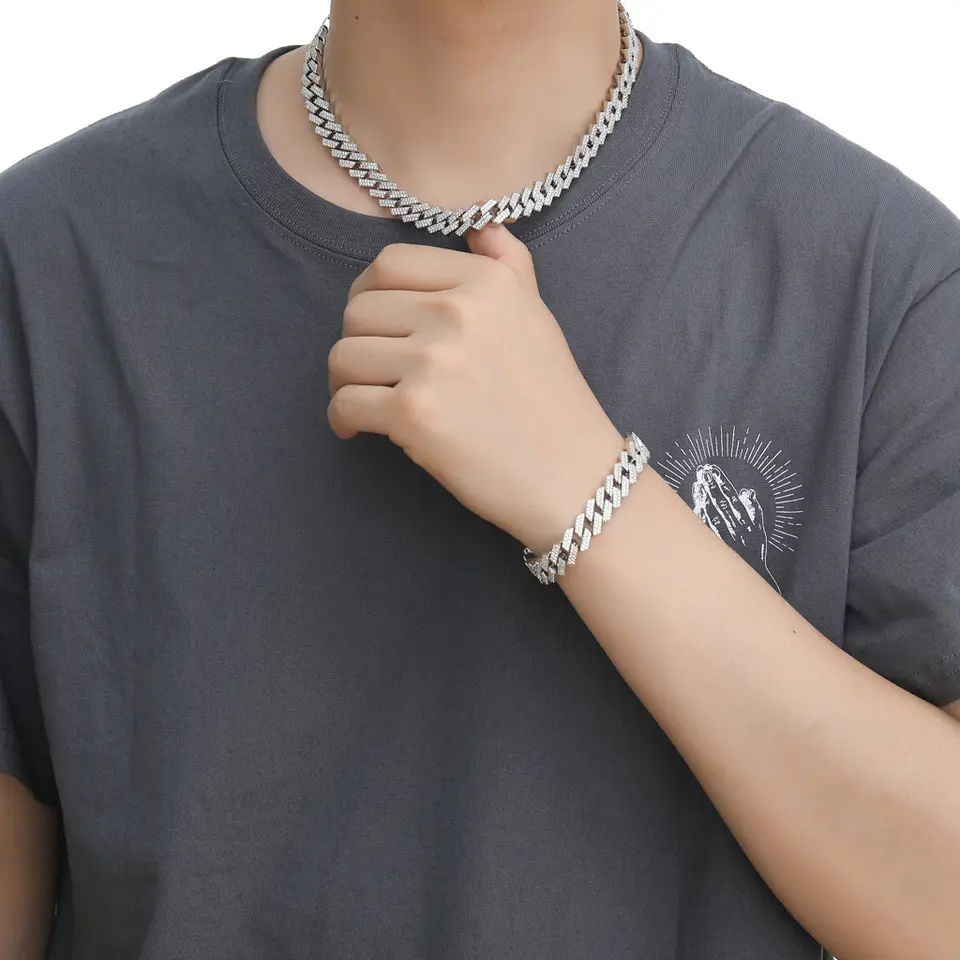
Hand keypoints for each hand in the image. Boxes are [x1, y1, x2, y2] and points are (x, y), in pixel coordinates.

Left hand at [326, 224, 625, 553]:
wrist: (571, 476)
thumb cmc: (552, 400)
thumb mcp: (537, 312)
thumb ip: (506, 261)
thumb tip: (479, 221)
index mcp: (486, 282)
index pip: (388, 264)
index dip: (369, 295)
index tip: (376, 325)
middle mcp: (459, 312)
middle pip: (358, 310)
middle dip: (356, 342)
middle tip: (370, 370)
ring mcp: (434, 361)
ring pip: (343, 356)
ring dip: (344, 382)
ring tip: (364, 399)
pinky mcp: (414, 412)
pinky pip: (345, 403)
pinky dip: (342, 420)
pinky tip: (358, 430)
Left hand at [691, 463, 779, 591]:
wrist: (749, 576)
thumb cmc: (754, 551)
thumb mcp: (760, 531)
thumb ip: (754, 510)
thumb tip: (747, 492)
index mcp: (745, 522)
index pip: (731, 499)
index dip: (722, 485)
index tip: (713, 471)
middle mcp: (733, 527)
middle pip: (719, 503)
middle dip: (710, 486)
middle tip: (703, 471)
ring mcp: (721, 535)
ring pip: (710, 513)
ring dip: (703, 497)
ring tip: (697, 482)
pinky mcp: (712, 543)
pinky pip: (704, 525)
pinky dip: (699, 512)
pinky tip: (694, 503)